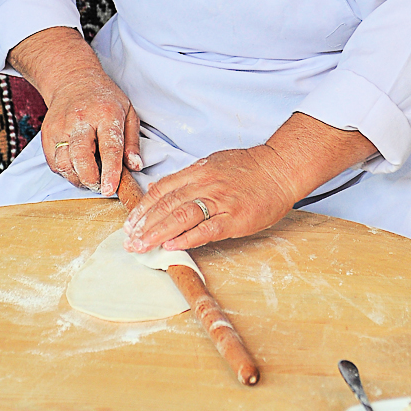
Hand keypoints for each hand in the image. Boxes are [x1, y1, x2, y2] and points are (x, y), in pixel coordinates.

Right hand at [41, 71, 140, 194]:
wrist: (72, 80)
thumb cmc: (103, 98)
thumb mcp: (128, 112)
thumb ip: (132, 141)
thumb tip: (135, 166)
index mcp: (106, 114)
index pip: (109, 147)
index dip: (110, 171)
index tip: (110, 189)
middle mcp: (80, 120)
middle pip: (81, 157)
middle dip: (91, 180)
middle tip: (101, 186)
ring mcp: (60, 127)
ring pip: (64, 164)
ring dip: (78, 179)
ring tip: (91, 177)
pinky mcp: (47, 135)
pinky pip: (54, 164)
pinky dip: (66, 172)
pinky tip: (77, 167)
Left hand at [123, 113, 375, 251]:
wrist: (281, 168)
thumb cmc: (250, 168)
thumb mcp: (214, 164)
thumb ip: (188, 178)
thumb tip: (161, 190)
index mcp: (198, 172)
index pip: (162, 190)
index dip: (143, 208)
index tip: (130, 223)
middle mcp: (205, 184)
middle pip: (166, 204)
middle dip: (144, 224)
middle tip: (129, 240)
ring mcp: (220, 201)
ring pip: (181, 216)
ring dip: (157, 233)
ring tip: (142, 246)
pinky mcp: (235, 218)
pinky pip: (207, 229)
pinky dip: (187, 238)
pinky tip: (172, 246)